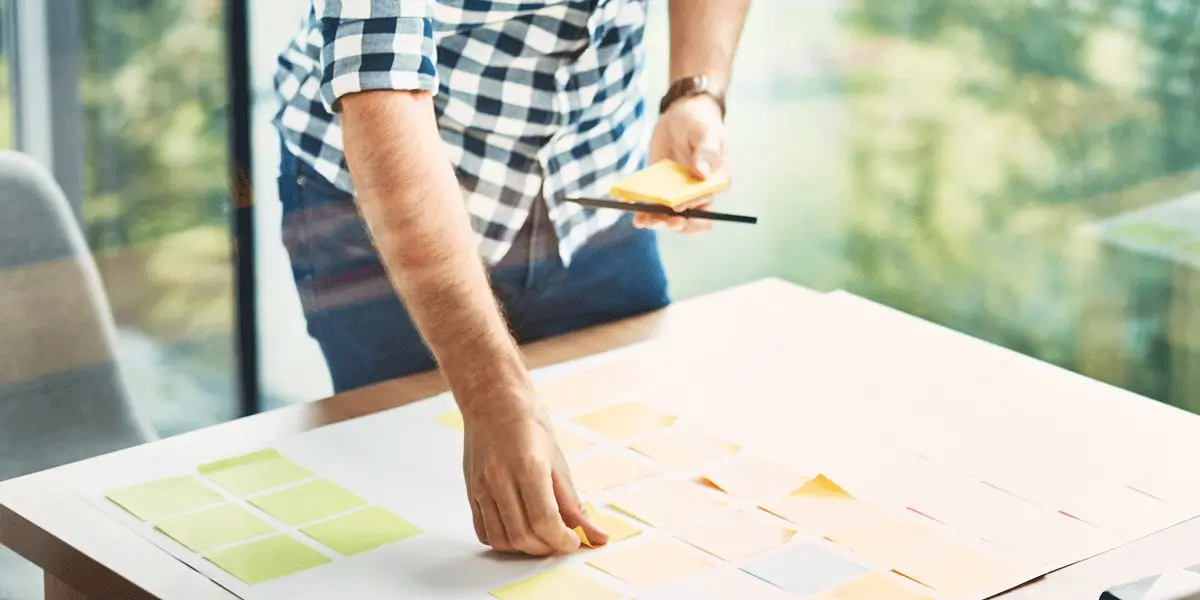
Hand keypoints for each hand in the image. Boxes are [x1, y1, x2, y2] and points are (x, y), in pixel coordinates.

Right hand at [462, 393, 608, 554]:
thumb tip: (596, 535)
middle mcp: (500, 478)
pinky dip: (504, 540)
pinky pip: (484, 531)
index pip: (545, 521)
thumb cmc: (528, 424)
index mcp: (528, 467)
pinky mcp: (470, 492)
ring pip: (502, 539)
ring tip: (540, 536)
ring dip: (525, 548)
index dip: (562, 540)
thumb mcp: (559, 462)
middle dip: (547, 547)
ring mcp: (481, 487)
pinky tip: (518, 528)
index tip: (573, 542)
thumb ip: (574, 504)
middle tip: (560, 539)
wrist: (493, 401)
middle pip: (523, 535)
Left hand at [637, 94, 729, 233]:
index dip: (693, 214)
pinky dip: (640, 207)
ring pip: (668, 216)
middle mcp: (698, 193)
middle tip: (657, 219)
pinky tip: (628, 204)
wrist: (681, 113)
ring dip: (655, 220)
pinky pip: (651, 202)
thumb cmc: (700, 121)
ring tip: (641, 219)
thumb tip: (703, 174)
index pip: (707, 210)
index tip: (676, 207)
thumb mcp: (707, 131)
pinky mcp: (660, 187)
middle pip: (688, 220)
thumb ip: (707, 152)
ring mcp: (677, 192)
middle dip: (672, 223)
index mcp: (715, 184)